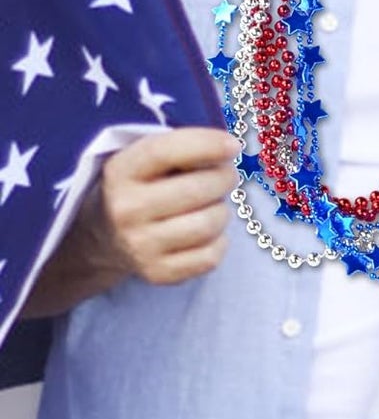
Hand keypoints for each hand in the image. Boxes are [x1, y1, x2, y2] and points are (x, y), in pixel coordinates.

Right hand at [99, 128, 239, 285]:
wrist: (105, 237)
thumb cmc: (143, 186)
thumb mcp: (147, 159)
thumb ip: (182, 147)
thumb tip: (229, 149)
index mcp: (121, 172)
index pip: (165, 152)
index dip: (206, 145)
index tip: (234, 145)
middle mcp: (126, 210)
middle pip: (197, 189)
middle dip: (224, 178)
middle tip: (225, 176)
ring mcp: (139, 246)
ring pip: (208, 223)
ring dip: (221, 211)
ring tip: (212, 205)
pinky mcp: (156, 273)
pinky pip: (210, 257)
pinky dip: (219, 242)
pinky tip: (207, 233)